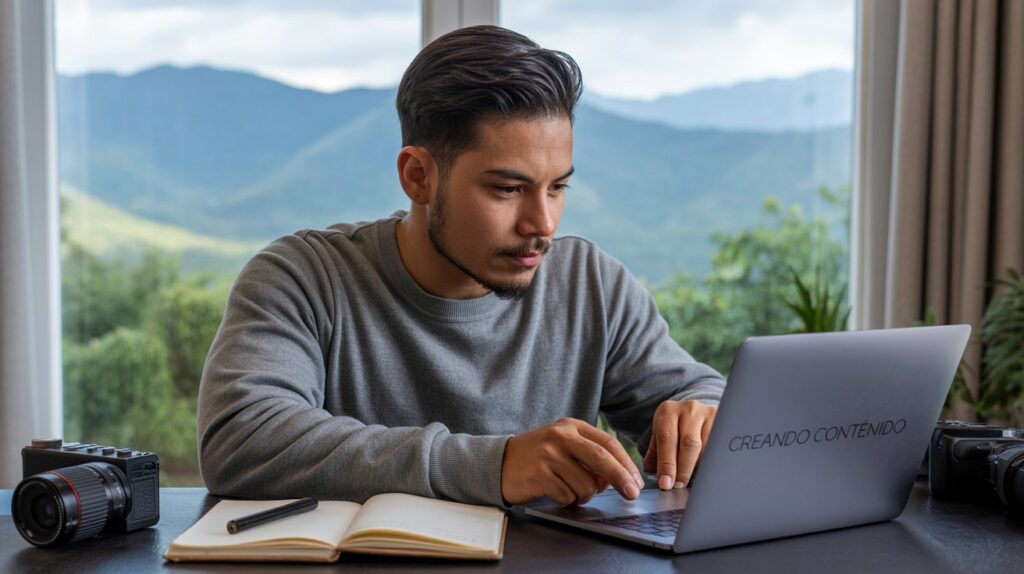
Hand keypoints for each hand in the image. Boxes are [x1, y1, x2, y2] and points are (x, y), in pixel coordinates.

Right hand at [501, 418, 644, 505]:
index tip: (637, 481)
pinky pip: (567, 496)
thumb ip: (590, 456)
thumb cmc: (538, 457)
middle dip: (622, 479)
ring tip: (569, 491)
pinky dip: (566, 500)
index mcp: (571, 426)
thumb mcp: (563, 446)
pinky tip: (554, 493)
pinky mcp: (539, 474)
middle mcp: (560, 436)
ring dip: (583, 495)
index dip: (626, 464)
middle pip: (603, 459)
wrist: (498, 463)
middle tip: (632, 495)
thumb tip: (616, 478)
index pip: (608, 443)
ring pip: (586, 484)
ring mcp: (549, 454)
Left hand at [642, 400, 716, 489]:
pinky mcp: (723, 422)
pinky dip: (712, 461)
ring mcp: (708, 414)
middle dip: (684, 469)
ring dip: (700, 467)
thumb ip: (654, 455)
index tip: (666, 483)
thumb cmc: (673, 428)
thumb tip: (651, 472)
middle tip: (679, 485)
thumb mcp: (659, 436)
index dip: (667, 464)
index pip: (667, 439)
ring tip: (694, 480)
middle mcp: (689, 410)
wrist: (691, 412)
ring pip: (707, 446)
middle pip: (689, 443)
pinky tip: (707, 471)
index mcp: (668, 411)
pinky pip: (719, 446)